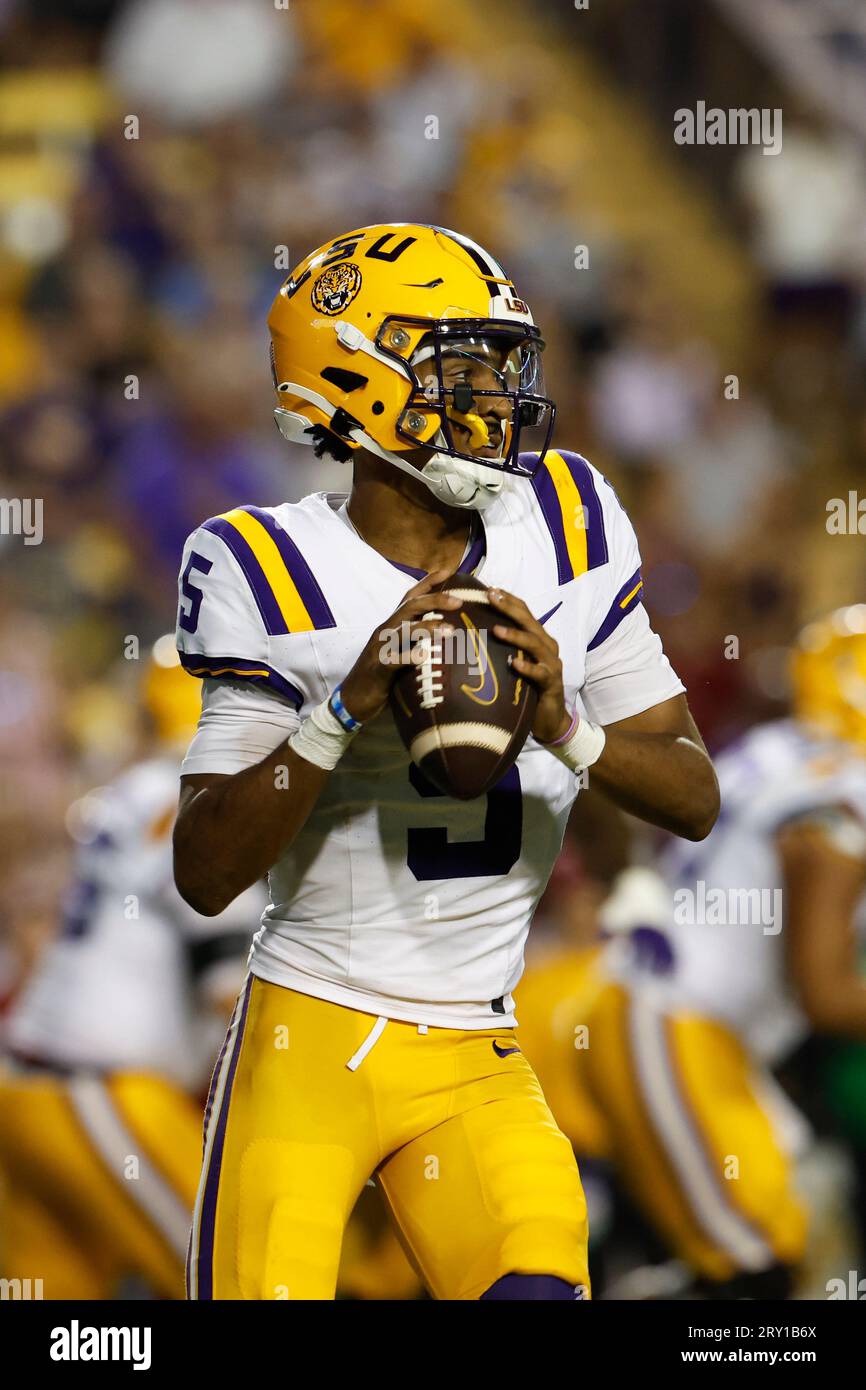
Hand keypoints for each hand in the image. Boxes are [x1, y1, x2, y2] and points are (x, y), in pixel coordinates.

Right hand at [340, 569, 461, 724]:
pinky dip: (408, 657)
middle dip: (435, 600)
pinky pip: (393, 660)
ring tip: (450, 630)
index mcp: (392, 625)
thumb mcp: (400, 653)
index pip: (410, 597)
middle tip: (459, 600)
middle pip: (410, 607)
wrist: (353, 699)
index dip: (428, 582)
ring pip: (403, 630)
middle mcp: (386, 631)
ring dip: (427, 628)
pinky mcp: (378, 669)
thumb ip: (416, 640)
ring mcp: (380, 649)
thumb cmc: (383, 677)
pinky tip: (423, 656)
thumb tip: (449, 634)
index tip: (450, 571)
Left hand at [486, 587, 570, 743]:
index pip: (524, 612)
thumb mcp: (514, 663)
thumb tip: (473, 631)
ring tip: (496, 630)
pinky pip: (540, 673)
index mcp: (538, 638)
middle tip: (490, 597)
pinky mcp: (552, 684)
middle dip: (509, 608)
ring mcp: (551, 665)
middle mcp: (547, 647)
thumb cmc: (527, 688)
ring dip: (515, 636)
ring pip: (535, 644)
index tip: (488, 588)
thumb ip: (502, 647)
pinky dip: (527, 668)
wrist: (549, 719)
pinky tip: (514, 664)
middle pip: (529, 622)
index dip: (508, 599)